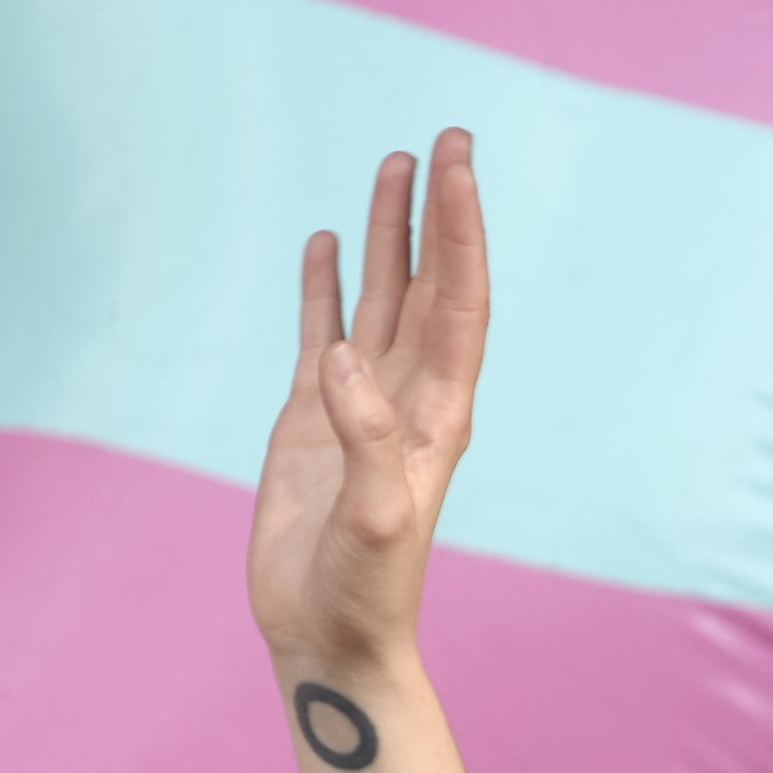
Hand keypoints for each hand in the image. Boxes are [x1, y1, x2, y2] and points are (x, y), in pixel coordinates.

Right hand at [248, 128, 489, 669]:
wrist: (330, 635)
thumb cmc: (365, 590)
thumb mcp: (375, 521)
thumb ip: (366, 439)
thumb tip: (343, 357)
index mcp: (440, 413)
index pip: (458, 301)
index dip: (459, 231)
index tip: (458, 165)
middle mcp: (410, 396)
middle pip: (429, 283)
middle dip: (438, 213)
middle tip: (446, 138)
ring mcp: (361, 403)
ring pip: (380, 298)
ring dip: (387, 236)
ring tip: (393, 165)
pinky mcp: (313, 419)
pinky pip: (322, 332)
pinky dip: (325, 287)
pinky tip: (324, 244)